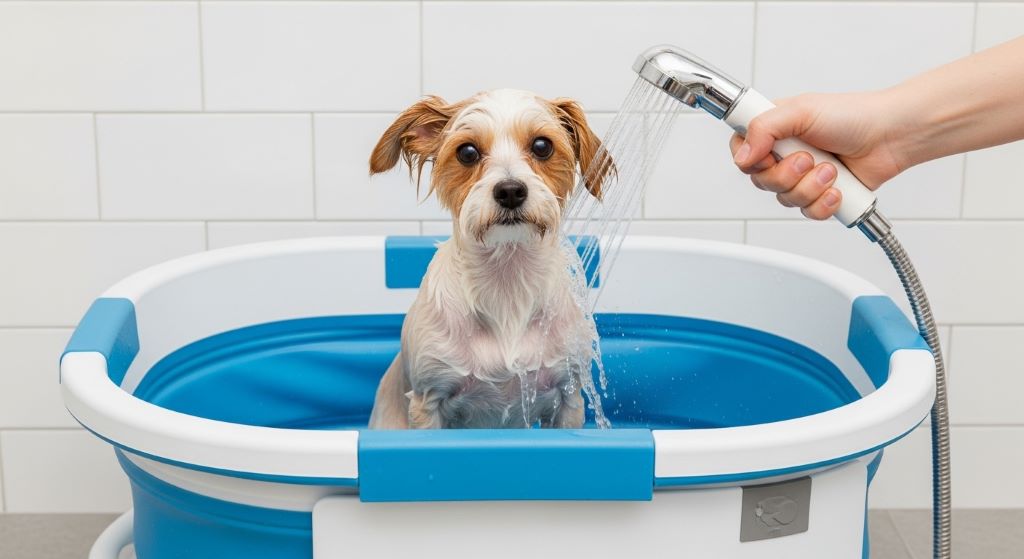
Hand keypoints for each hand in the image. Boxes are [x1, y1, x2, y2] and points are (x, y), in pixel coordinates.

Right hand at [729, 91, 908, 219]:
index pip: (741, 152)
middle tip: (809, 158)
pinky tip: (838, 188)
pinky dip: (824, 203)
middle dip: (787, 175)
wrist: (890, 136)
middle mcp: (785, 155)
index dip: (750, 160)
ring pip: (785, 200)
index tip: (768, 154)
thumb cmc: (852, 116)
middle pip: (761, 182)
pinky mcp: (820, 195)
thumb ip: (764, 128)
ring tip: (831, 169)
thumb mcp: (801, 110)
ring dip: (810, 187)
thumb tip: (743, 155)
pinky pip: (808, 212)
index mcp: (774, 131)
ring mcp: (802, 177)